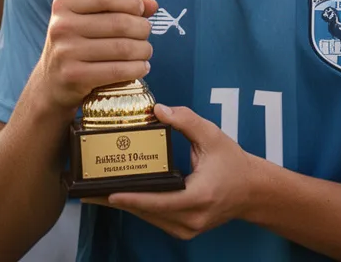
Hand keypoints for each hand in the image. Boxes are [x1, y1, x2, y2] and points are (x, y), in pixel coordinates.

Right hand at [39, 0, 157, 112]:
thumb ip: (121, 5)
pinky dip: (137, 68)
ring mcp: (66, 52)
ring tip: (145, 51)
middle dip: (142, 28)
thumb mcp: (90, 18)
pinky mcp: (74, 76)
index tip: (141, 9)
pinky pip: (118, 70)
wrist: (52, 82)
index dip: (131, 1)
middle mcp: (62, 26)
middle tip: (146, 33)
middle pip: (119, 23)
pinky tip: (141, 67)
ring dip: (143, 50)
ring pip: (123, 48)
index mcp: (64, 4)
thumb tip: (152, 4)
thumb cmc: (78, 43)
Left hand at [93, 105, 257, 239]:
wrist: (252, 190)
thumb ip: (186, 120)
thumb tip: (158, 109)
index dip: (134, 198)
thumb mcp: (213, 136)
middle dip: (117, 201)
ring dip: (125, 205)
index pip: (160, 201)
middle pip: (147, 212)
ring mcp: (187, 229)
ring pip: (149, 218)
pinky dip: (138, 208)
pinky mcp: (184, 230)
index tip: (109, 193)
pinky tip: (120, 197)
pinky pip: (155, 219)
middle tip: (89, 191)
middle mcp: (192, 219)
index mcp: (199, 197)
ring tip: (96, 194)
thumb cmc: (233, 163)